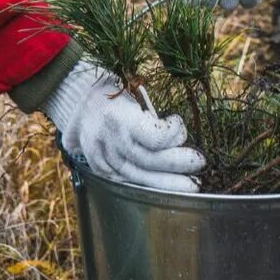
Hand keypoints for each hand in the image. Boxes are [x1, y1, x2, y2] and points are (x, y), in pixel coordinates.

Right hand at [44, 60, 203, 191]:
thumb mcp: (130, 92)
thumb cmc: (113, 93)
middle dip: (178, 163)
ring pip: (140, 176)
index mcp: (120, 118)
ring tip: (191, 184)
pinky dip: (150, 187)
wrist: (79, 101)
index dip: (173, 135)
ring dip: (169, 182)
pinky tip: (167, 187)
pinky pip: (129, 183)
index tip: (178, 124)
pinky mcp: (102, 169)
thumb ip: (150, 118)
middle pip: (150, 160)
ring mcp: (104, 158)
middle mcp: (111, 141)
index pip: (154, 137)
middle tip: (200, 163)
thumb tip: (178, 136)